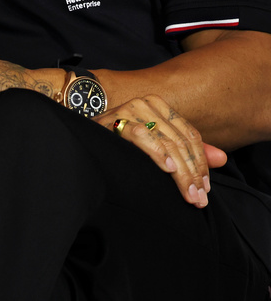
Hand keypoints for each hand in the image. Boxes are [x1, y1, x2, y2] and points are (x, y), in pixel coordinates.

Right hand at [97, 94, 225, 207]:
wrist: (81, 140)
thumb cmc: (120, 145)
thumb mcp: (159, 147)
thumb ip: (188, 152)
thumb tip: (222, 159)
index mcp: (158, 106)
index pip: (190, 135)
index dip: (202, 164)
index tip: (206, 189)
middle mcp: (145, 103)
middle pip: (180, 141)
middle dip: (193, 173)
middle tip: (199, 198)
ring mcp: (129, 109)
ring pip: (166, 141)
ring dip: (180, 171)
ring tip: (188, 194)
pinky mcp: (114, 120)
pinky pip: (141, 135)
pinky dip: (157, 153)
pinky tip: (167, 169)